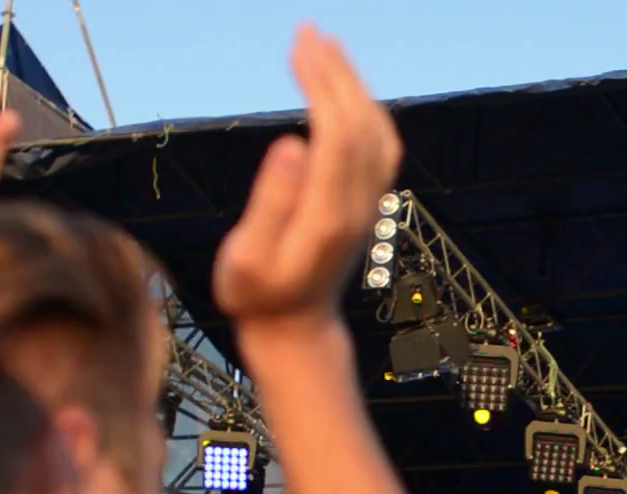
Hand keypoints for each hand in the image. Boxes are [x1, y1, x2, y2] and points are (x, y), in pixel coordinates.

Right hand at [213, 27, 402, 324]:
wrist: (295, 329)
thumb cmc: (258, 296)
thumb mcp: (246, 259)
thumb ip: (270, 204)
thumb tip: (291, 144)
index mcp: (327, 215)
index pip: (336, 134)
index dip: (321, 85)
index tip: (298, 48)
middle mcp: (357, 207)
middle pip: (360, 125)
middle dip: (337, 73)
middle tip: (309, 31)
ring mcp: (368, 206)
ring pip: (376, 133)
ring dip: (354, 86)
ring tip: (327, 47)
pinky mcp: (367, 205)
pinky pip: (380, 148)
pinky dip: (366, 110)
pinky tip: (346, 91)